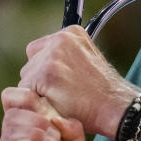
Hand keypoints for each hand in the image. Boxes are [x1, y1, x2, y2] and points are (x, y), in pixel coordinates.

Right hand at [0, 86, 88, 140]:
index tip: (48, 103)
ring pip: (8, 128)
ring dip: (32, 130)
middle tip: (55, 135)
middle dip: (36, 115)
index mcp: (33, 131)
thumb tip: (60, 117)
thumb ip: (73, 133)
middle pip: (13, 111)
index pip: (20, 102)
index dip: (29, 95)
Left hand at [19, 25, 140, 138]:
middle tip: (61, 93)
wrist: (114, 107)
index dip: (46, 69)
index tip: (61, 82)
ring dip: (37, 91)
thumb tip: (42, 62)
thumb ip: (67, 56)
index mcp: (71, 32)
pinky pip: (26, 91)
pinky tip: (56, 105)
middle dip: (39, 79)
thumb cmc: (102, 92)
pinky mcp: (45, 75)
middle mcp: (60, 39)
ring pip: (26, 77)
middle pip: (30, 62)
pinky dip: (37, 102)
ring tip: (61, 99)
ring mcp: (52, 56)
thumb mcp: (87, 61)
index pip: (39, 49)